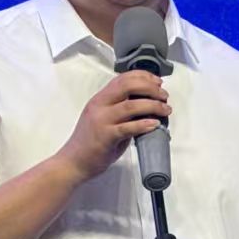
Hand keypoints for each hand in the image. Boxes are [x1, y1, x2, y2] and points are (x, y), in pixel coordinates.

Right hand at [56, 70, 170, 181]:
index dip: (143, 76)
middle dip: (151, 88)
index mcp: (100, 99)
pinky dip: (144, 124)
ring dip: (153, 106)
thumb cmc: (89, 143)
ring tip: (165, 110)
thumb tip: (146, 108)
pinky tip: (154, 124)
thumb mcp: (103, 119)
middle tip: (164, 96)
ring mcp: (102, 120)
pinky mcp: (105, 136)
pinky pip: (128, 127)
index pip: (123, 78)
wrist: (73, 162)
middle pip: (128, 86)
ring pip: (131, 105)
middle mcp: (100, 106)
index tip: (158, 82)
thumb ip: (121, 111)